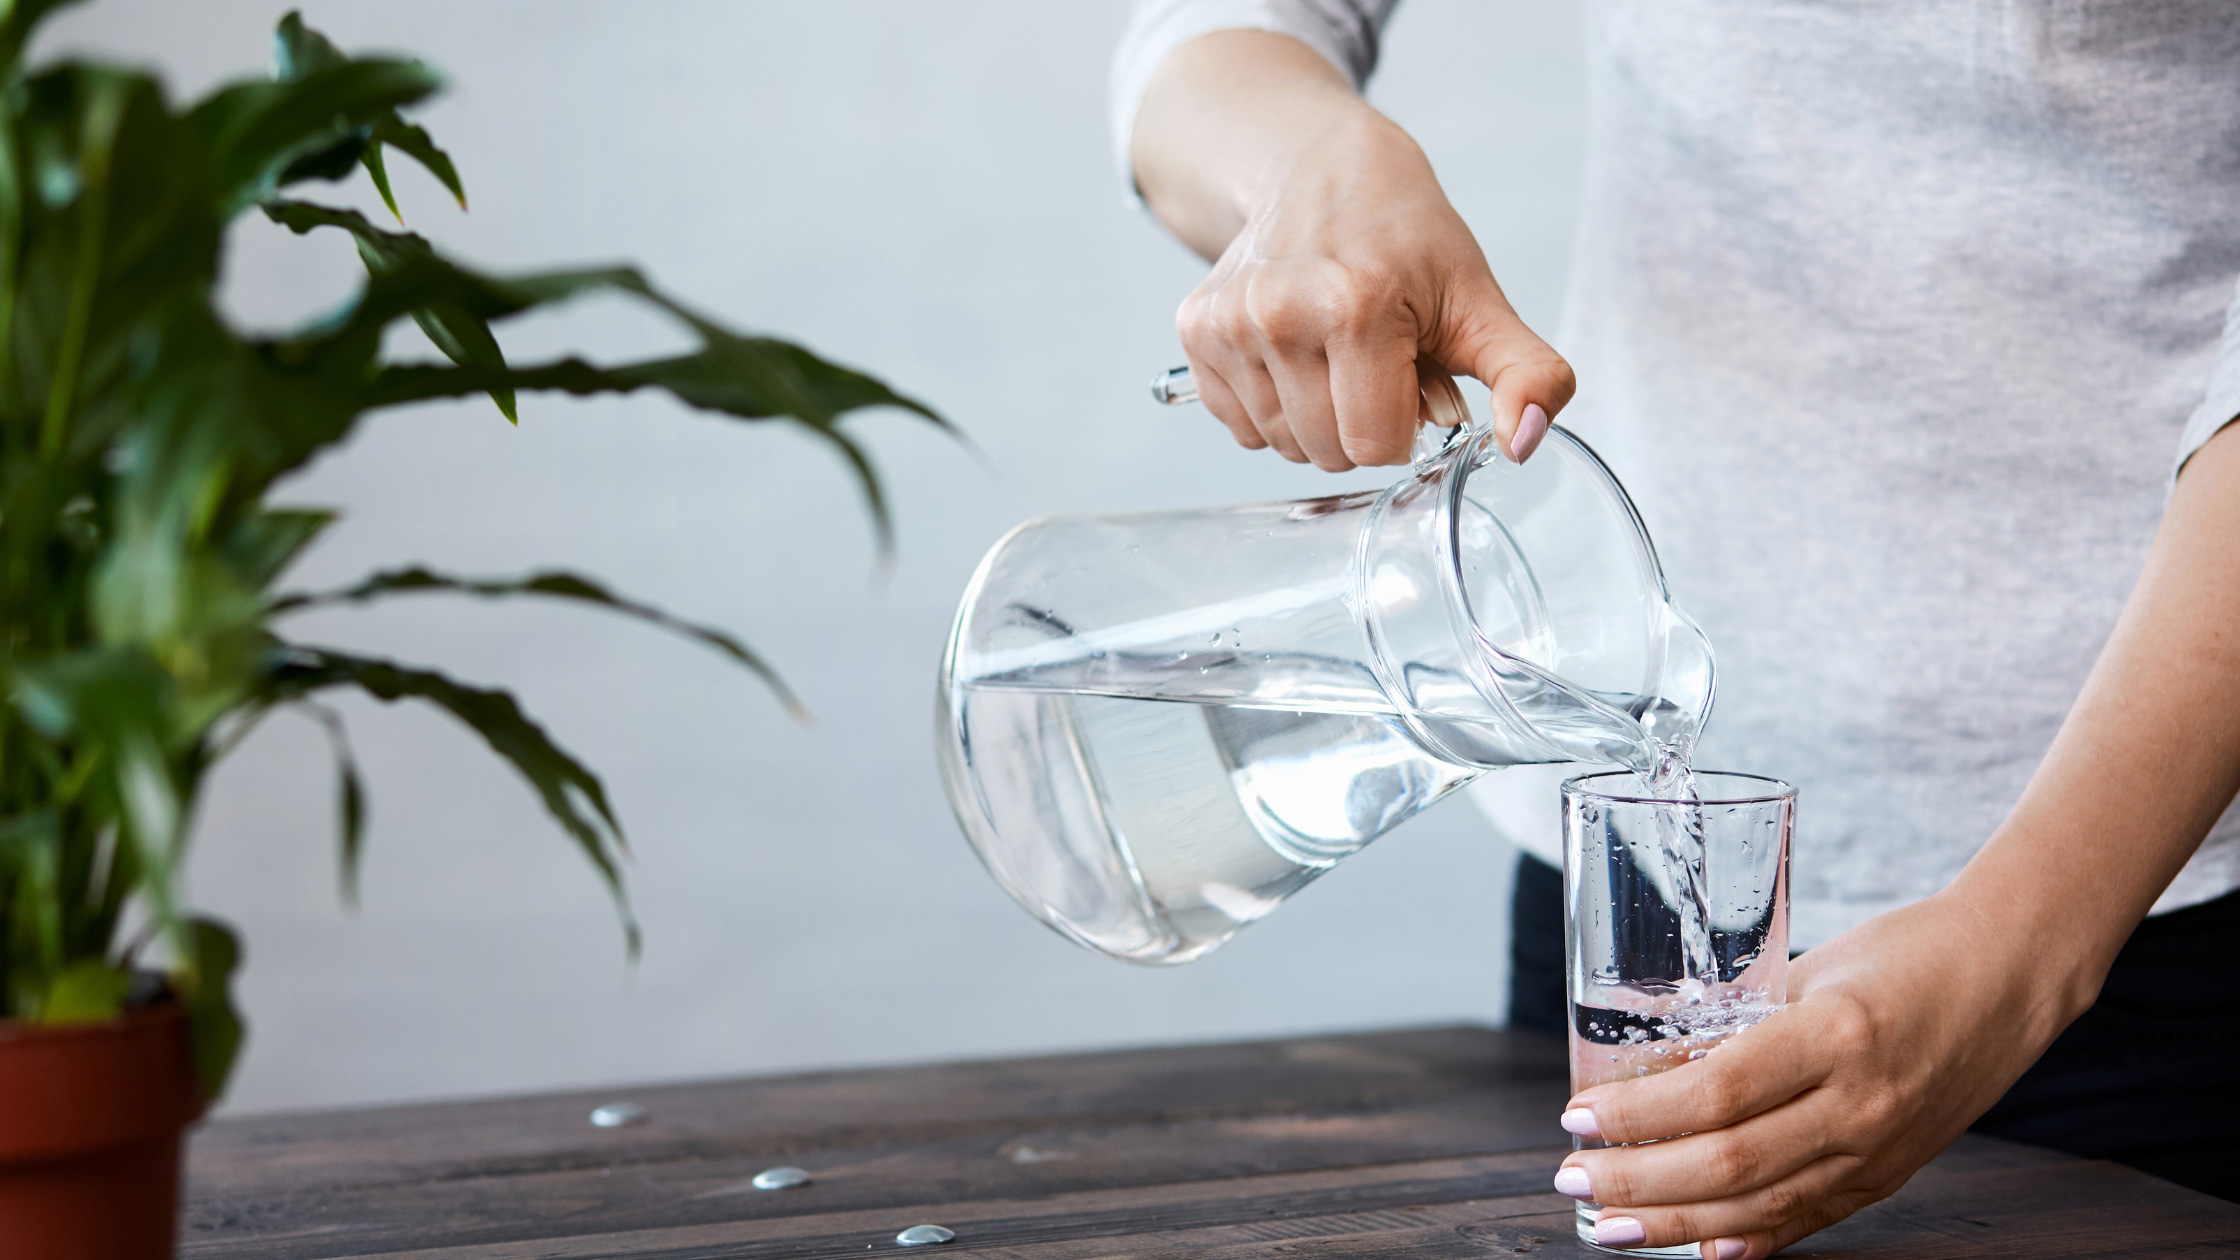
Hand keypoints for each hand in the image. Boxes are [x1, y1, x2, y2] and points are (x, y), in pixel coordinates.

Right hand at [1133, 32, 1571, 470]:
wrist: (1320, 169)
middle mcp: (1280, 313)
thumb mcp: (1481, 302)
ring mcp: (1230, 323)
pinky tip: (1293, 355)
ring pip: (1281, 444)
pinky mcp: (1196, 330)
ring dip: (1316, 418)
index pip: (1375, 446)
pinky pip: (1240, 425)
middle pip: (1326, 453)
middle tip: (1373, 361)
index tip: (1408, 373)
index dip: (1403, 423)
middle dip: (1361, 424)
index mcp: (1357, 306)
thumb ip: (1525, 375)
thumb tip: (1522, 441)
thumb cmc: (1405, 238)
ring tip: (1333, 355)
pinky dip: (1272, 406)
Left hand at [1552, 891, 2087, 1257]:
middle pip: (1729, 1162)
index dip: (1639, 1115)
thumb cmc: (1907, 952)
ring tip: (1610, 1225)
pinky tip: (1700, 1248)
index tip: (1577, 1117)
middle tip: (1572, 1176)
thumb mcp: (1810, 971)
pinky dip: (1750, 1239)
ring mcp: (1881, 1148)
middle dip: (1637, 1179)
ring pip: (1761, 1205)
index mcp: (1836, 1035)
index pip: (1718, 1092)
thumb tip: (1651, 1068)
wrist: (2014, 974)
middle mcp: (1861, 1103)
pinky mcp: (1893, 1174)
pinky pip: (1811, 1218)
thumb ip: (1738, 1024)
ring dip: (1675, 1221)